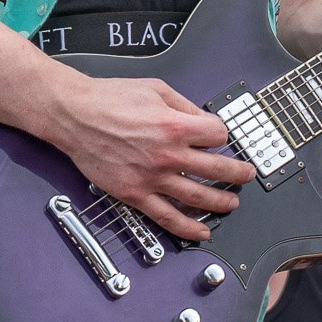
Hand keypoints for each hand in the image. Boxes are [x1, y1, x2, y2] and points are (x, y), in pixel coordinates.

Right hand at [54, 75, 255, 241]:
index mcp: (175, 125)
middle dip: (239, 173)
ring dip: (221, 201)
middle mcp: (168, 154)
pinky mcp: (135, 194)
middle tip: (247, 175)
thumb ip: (184, 105)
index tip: (219, 136)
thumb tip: (203, 119)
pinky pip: (167, 217)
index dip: (222, 134)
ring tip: (232, 203)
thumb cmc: (109, 98)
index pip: (218, 135)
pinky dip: (188, 228)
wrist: (75, 115)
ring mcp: (152, 177)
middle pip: (218, 169)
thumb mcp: (155, 88)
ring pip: (198, 197)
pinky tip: (202, 232)